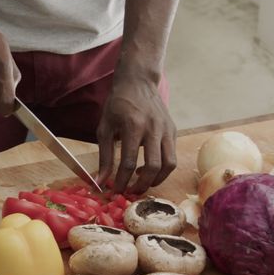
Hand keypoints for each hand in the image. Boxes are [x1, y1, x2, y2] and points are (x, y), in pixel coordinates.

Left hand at [95, 70, 176, 193]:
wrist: (138, 82)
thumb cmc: (117, 104)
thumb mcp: (105, 127)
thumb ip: (104, 155)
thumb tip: (100, 181)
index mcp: (133, 126)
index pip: (129, 162)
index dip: (122, 181)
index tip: (115, 192)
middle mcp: (153, 128)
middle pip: (153, 167)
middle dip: (141, 185)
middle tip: (130, 193)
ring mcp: (166, 129)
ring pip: (169, 164)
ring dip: (156, 180)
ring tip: (142, 184)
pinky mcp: (173, 131)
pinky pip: (172, 156)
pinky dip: (162, 168)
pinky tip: (148, 169)